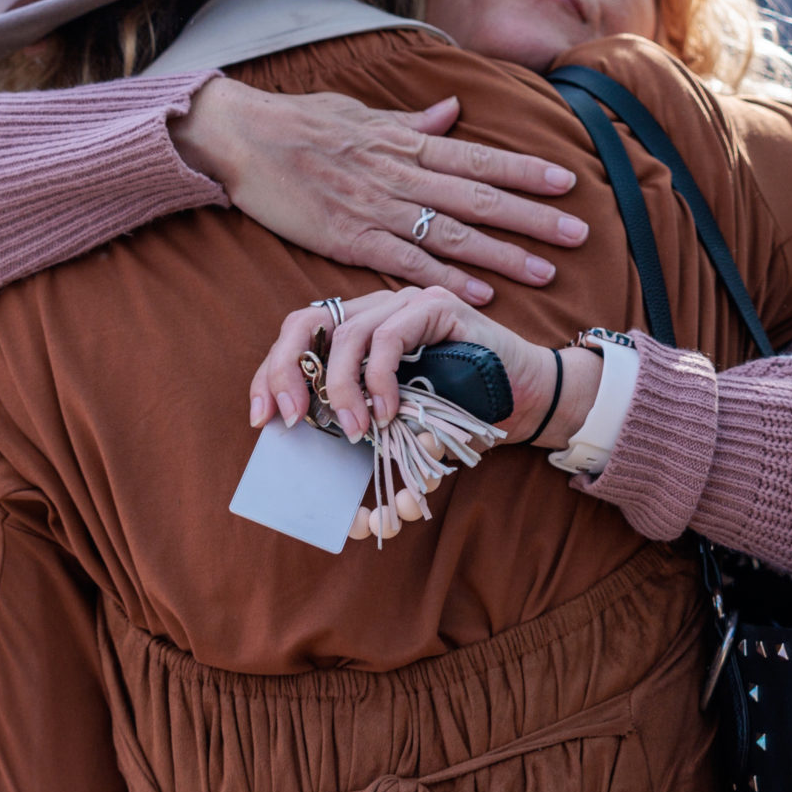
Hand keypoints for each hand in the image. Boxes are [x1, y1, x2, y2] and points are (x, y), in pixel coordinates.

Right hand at [172, 80, 586, 306]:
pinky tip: (480, 294)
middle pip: (479, 199)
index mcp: (406, 144)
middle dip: (532, 217)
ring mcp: (376, 209)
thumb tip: (452, 111)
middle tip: (578, 233)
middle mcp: (400, 175)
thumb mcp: (361, 114)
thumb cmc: (298, 122)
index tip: (566, 182)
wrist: (241, 137)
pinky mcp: (349, 238)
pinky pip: (407, 262)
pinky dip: (445, 279)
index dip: (526, 171)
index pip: (480, 158)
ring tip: (545, 271)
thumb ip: (410, 123)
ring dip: (502, 255)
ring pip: (452, 235)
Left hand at [250, 288, 601, 449]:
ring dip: (341, 387)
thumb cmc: (462, 416)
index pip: (298, 336)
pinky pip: (390, 335)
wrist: (528, 400)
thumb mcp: (397, 429)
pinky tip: (388, 411)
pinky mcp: (438, 306)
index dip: (272, 372)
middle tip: (289, 418)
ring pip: (346, 332)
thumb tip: (331, 488)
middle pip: (306, 322)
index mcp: (357, 330)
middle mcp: (376, 308)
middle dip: (285, 369)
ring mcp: (406, 303)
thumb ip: (363, 435)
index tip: (263, 418)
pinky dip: (379, 377)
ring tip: (357, 429)